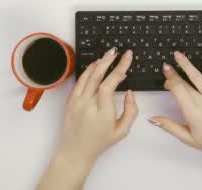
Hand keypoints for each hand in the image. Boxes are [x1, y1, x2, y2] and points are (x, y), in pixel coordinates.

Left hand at [57, 48, 137, 163]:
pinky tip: (95, 65)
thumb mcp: (122, 131)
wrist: (75, 151)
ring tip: (108, 55)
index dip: (120, 68)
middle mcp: (88, 104)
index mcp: (102, 112)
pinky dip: (88, 71)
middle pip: (98, 75)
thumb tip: (129, 93)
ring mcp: (77, 102)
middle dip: (109, 60)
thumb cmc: (99, 142)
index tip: (127, 57)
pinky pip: (80, 81)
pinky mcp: (71, 101)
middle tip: (117, 51)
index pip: (110, 84)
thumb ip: (131, 110)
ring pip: (88, 76)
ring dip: (99, 63)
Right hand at [150, 47, 201, 189]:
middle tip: (167, 66)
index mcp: (193, 115)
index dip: (170, 81)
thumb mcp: (188, 138)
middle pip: (186, 83)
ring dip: (186, 64)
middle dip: (174, 74)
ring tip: (178, 55)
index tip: (165, 76)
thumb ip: (169, 126)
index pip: (178, 91)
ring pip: (198, 76)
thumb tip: (153, 118)